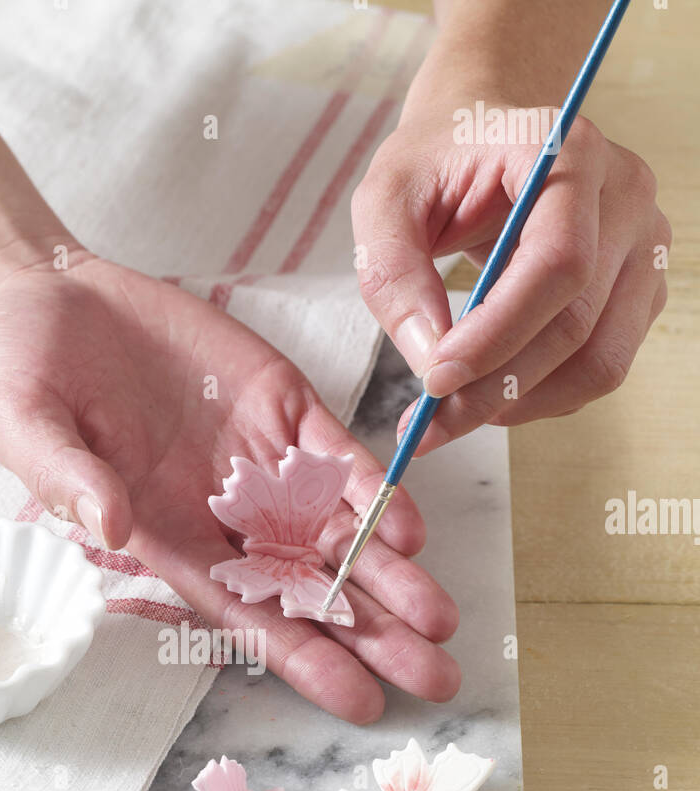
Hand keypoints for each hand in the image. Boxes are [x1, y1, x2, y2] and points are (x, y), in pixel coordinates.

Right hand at [0, 248, 460, 722]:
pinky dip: (372, 489)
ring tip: (442, 619)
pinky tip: (409, 526)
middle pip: (310, 588)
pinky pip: (336, 455)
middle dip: (372, 634)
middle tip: (436, 678)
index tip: (359, 700)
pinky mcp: (280, 404)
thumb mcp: (27, 429)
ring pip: (337, 531)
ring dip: (390, 575)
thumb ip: (68, 477)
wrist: (51, 299)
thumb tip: (110, 524)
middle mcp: (223, 514)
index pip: (246, 614)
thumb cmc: (24, 379)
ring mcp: (259, 460)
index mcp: (166, 539)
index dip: (303, 658)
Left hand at [352, 103, 669, 453]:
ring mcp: (642, 246)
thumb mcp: (384, 198)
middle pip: (577, 324)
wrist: (483, 132)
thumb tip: (428, 356)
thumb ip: (391, 271)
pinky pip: (601, 366)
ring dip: (523, 404)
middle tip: (430, 422)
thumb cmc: (436, 158)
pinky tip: (491, 390)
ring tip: (455, 413)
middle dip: (496, 387)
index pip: (557, 263)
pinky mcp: (638, 288)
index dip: (498, 333)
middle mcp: (623, 197)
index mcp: (568, 153)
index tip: (435, 378)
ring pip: (600, 361)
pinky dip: (543, 396)